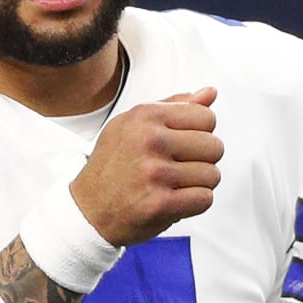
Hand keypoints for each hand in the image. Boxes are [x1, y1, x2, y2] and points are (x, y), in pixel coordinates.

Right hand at [72, 87, 221, 246]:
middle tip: (178, 168)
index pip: (206, 117)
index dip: (200, 134)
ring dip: (198, 184)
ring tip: (174, 185)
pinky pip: (204, 199)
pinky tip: (174, 200)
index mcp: (146, 115)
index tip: (182, 145)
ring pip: (212, 175)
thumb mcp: (134, 125)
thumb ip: (175, 106)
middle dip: (203, 161)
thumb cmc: (113, 166)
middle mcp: (150, 140)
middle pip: (215, 147)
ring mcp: (155, 172)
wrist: (88, 210)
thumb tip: (210, 93)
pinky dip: (194, 204)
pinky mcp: (160, 203)